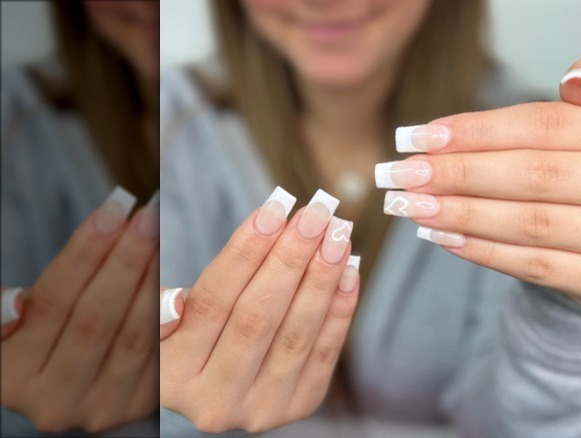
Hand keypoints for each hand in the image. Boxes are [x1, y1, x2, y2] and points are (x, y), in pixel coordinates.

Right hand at [1, 188, 158, 432]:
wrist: (73, 379)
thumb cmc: (41, 331)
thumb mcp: (17, 322)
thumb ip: (18, 310)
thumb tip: (16, 304)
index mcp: (11, 377)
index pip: (52, 304)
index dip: (83, 253)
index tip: (115, 208)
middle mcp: (55, 401)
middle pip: (96, 319)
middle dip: (126, 260)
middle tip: (149, 214)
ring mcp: (101, 408)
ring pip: (136, 334)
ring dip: (154, 278)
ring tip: (166, 234)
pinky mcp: (140, 405)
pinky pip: (164, 351)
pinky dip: (176, 308)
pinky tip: (186, 270)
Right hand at [160, 188, 359, 432]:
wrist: (221, 385)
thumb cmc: (195, 336)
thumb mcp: (168, 319)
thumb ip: (176, 301)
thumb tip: (182, 295)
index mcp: (170, 375)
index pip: (211, 302)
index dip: (244, 252)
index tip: (273, 210)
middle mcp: (213, 401)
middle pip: (256, 318)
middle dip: (290, 259)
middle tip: (315, 216)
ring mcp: (259, 408)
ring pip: (295, 334)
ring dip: (321, 279)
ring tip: (337, 236)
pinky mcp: (297, 405)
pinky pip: (324, 352)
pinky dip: (340, 309)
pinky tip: (348, 271)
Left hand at [375, 57, 580, 301]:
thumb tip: (579, 78)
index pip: (544, 127)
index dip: (478, 130)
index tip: (422, 136)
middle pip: (533, 175)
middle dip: (459, 173)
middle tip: (401, 173)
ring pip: (530, 223)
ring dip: (461, 213)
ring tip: (410, 204)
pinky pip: (535, 266)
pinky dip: (484, 251)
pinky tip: (442, 236)